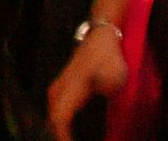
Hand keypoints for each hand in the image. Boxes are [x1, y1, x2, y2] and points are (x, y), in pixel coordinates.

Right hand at [48, 24, 129, 140]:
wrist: (99, 37)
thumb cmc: (108, 58)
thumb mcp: (114, 77)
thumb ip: (105, 93)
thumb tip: (99, 104)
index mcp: (70, 89)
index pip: (59, 120)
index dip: (64, 138)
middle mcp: (58, 91)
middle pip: (53, 123)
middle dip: (61, 138)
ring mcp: (57, 90)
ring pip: (52, 118)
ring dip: (60, 132)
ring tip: (71, 140)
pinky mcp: (60, 91)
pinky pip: (56, 113)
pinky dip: (61, 125)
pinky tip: (71, 134)